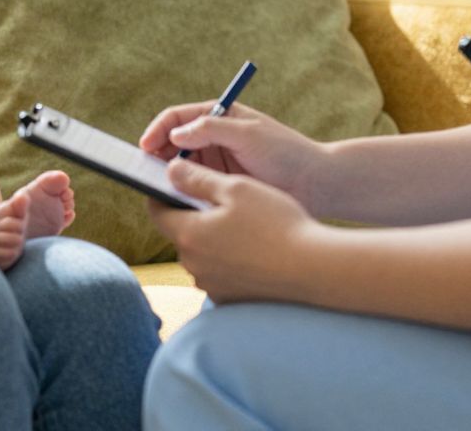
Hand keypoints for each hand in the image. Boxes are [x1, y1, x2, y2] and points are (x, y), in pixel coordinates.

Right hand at [138, 101, 328, 212]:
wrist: (315, 185)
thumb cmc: (286, 152)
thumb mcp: (249, 134)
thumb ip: (212, 129)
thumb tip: (176, 134)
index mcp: (220, 116)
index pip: (178, 117)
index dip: (158, 129)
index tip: (145, 147)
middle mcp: (214, 138)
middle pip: (173, 142)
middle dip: (156, 153)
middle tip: (142, 170)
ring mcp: (217, 163)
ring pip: (180, 166)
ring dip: (166, 174)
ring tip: (154, 187)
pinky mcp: (221, 186)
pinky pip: (193, 187)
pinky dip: (181, 192)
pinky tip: (175, 201)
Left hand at [147, 160, 319, 304]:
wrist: (313, 269)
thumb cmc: (276, 223)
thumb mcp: (237, 189)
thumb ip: (198, 179)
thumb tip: (171, 171)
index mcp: (189, 234)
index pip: (157, 211)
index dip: (162, 192)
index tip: (174, 181)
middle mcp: (193, 265)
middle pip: (181, 233)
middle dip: (193, 216)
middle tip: (221, 201)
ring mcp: (211, 285)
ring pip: (202, 255)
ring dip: (213, 240)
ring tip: (244, 226)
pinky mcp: (229, 300)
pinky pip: (220, 274)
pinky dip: (229, 261)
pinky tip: (254, 251)